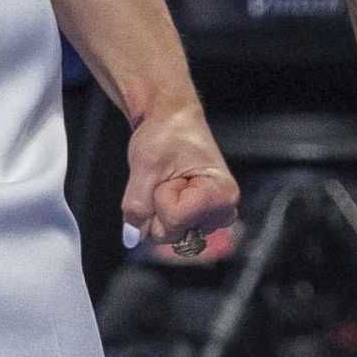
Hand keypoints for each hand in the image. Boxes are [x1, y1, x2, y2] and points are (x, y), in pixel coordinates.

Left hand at [122, 104, 238, 257]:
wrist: (172, 118)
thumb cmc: (166, 133)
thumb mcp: (145, 166)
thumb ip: (137, 205)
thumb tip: (132, 237)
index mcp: (222, 195)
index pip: (174, 220)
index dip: (160, 197)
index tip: (170, 172)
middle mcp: (223, 211)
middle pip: (172, 234)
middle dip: (158, 206)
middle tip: (168, 176)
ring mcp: (211, 217)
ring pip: (169, 235)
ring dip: (159, 209)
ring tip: (170, 181)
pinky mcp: (199, 219)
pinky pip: (169, 230)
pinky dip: (161, 212)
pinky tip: (172, 189)